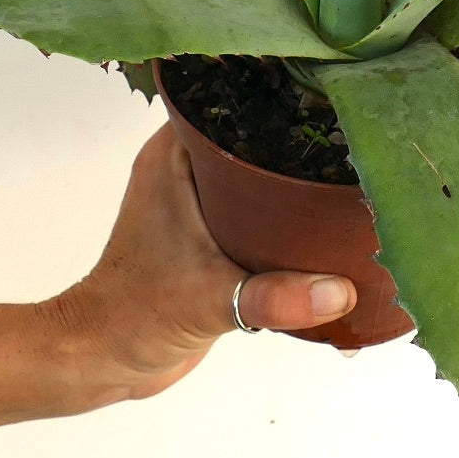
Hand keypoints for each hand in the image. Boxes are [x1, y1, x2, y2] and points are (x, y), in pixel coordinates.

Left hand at [46, 123, 357, 399]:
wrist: (106, 359)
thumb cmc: (135, 315)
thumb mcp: (212, 300)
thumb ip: (275, 297)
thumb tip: (340, 291)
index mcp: (174, 155)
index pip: (232, 102)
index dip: (281, 98)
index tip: (329, 101)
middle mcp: (185, 166)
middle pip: (254, 133)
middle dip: (300, 140)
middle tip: (352, 139)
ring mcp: (198, 198)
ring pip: (258, 171)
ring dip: (295, 180)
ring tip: (347, 175)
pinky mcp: (210, 230)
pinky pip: (257, 206)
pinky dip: (286, 213)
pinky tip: (326, 221)